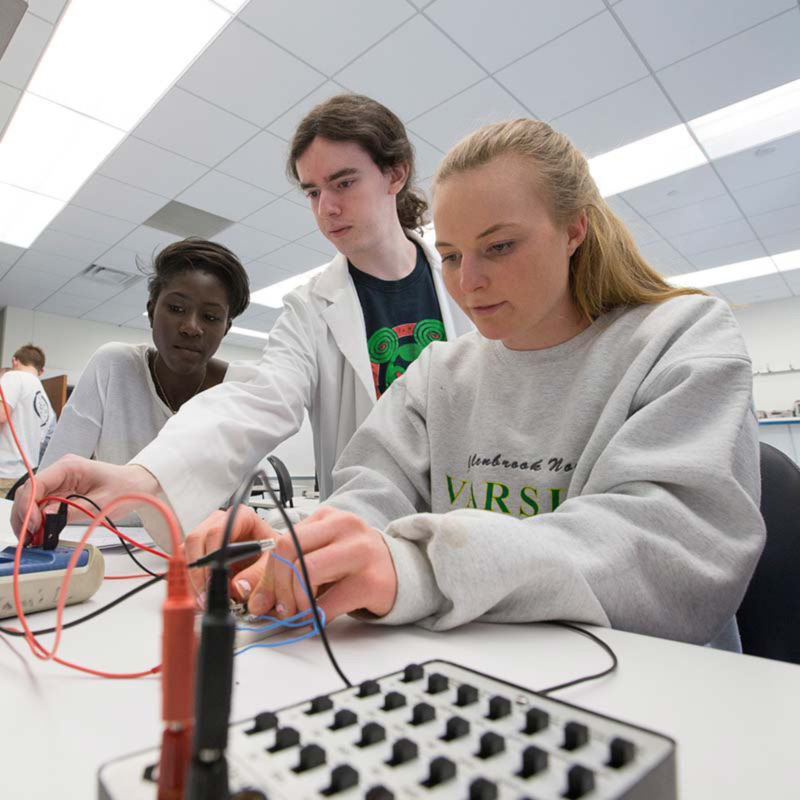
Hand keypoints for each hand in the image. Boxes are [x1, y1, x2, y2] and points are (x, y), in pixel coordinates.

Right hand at [11, 456, 159, 540]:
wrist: (139, 486)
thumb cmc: (126, 488)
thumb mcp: (102, 502)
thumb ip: (73, 510)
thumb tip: (47, 517)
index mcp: (69, 467)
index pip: (37, 484)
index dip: (28, 505)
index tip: (31, 525)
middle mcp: (61, 472)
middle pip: (30, 492)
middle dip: (24, 515)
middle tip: (28, 537)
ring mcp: (61, 482)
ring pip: (33, 500)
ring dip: (29, 519)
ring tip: (33, 539)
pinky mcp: (63, 492)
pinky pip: (44, 506)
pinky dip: (39, 520)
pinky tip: (40, 533)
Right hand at [183, 506, 276, 604]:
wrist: (265, 556)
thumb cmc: (269, 552)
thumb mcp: (271, 561)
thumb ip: (258, 574)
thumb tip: (238, 587)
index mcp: (241, 517)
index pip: (218, 531)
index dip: (213, 555)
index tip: (215, 578)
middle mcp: (220, 522)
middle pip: (197, 540)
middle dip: (200, 571)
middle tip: (207, 594)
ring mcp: (206, 533)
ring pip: (187, 552)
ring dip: (192, 578)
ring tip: (204, 599)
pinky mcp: (198, 549)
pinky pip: (185, 562)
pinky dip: (190, 580)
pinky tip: (200, 594)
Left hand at [250, 506, 396, 623]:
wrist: (403, 571)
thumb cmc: (357, 563)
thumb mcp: (324, 554)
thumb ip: (292, 570)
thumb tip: (259, 601)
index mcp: (328, 517)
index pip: (282, 540)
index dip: (268, 574)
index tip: (266, 597)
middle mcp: (344, 527)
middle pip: (289, 550)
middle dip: (278, 586)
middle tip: (283, 607)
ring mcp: (360, 553)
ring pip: (305, 572)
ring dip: (295, 602)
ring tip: (302, 612)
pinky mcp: (370, 582)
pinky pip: (328, 603)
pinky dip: (315, 617)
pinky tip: (320, 618)